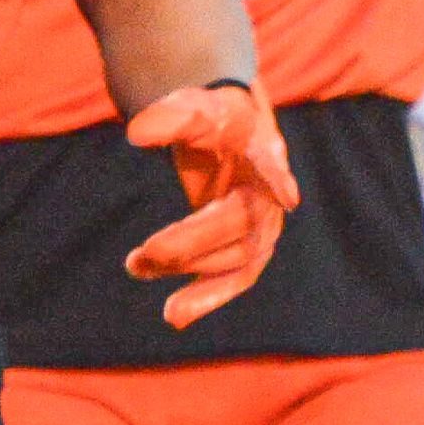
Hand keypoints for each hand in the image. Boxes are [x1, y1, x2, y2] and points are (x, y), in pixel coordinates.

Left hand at [121, 81, 297, 327]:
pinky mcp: (245, 246)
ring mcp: (261, 224)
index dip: (279, 179)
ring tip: (134, 265)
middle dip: (195, 242)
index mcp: (262, 150)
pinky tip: (174, 316)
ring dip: (189, 268)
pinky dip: (207, 297)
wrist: (230, 136)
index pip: (270, 164)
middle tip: (145, 253)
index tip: (289, 198)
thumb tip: (136, 134)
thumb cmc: (211, 120)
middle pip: (241, 223)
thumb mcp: (191, 108)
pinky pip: (234, 278)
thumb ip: (168, 118)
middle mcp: (270, 193)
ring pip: (238, 258)